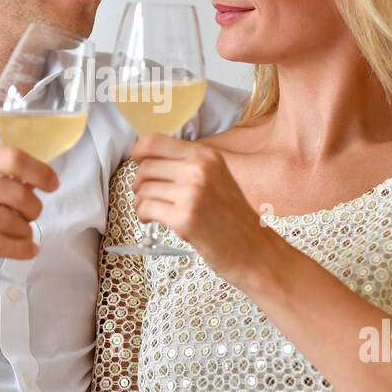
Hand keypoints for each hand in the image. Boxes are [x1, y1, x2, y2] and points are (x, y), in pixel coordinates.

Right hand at [0, 145, 58, 287]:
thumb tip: (34, 180)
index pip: (12, 158)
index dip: (39, 171)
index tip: (52, 183)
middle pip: (16, 193)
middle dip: (33, 208)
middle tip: (32, 216)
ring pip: (9, 220)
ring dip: (25, 231)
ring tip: (25, 235)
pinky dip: (18, 249)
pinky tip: (27, 250)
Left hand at [129, 133, 281, 288]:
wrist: (253, 249)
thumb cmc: (232, 216)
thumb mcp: (216, 177)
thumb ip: (187, 164)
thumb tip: (147, 157)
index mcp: (206, 156)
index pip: (155, 142)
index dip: (139, 151)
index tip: (137, 162)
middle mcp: (199, 170)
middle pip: (145, 167)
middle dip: (139, 182)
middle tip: (146, 193)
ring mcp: (191, 194)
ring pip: (143, 189)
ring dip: (140, 201)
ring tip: (153, 209)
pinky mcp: (184, 219)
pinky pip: (145, 208)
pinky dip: (143, 214)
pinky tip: (151, 219)